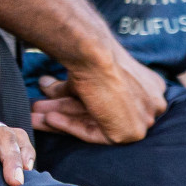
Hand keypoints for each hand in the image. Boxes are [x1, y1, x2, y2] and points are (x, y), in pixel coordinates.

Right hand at [31, 49, 166, 143]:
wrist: (93, 52)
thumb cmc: (91, 51)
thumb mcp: (83, 72)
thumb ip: (70, 86)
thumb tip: (45, 86)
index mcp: (149, 86)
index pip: (111, 100)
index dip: (77, 100)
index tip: (55, 99)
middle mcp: (151, 103)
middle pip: (99, 111)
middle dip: (65, 110)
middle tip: (41, 108)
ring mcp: (143, 119)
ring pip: (93, 121)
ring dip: (60, 117)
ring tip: (34, 115)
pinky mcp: (129, 134)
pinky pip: (92, 132)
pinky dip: (67, 125)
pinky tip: (46, 119)